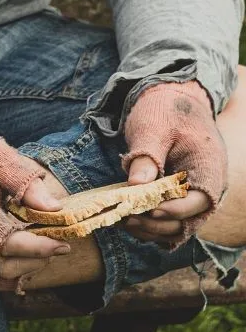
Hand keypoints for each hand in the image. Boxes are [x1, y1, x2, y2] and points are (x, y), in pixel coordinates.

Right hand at [0, 104, 67, 284]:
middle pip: (2, 269)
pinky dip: (8, 267)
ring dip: (22, 269)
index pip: (9, 244)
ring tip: (42, 250)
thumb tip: (54, 208)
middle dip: (34, 263)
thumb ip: (26, 184)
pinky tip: (25, 253)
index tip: (63, 244)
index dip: (39, 249)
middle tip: (55, 246)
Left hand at [122, 81, 226, 244]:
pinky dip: (149, 225)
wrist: (169, 102)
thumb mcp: (154, 129)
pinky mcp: (176, 198)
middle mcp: (205, 187)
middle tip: (125, 217)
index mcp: (209, 168)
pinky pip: (167, 221)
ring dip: (151, 229)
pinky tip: (126, 219)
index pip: (198, 201)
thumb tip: (136, 186)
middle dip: (156, 223)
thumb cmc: (164, 112)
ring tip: (122, 221)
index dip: (173, 210)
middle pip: (187, 221)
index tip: (147, 209)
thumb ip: (146, 157)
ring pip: (176, 227)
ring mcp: (192, 195)